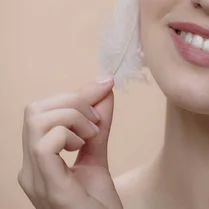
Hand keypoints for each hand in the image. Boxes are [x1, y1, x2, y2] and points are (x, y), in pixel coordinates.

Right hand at [18, 78, 122, 208]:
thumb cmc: (99, 207)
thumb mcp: (98, 156)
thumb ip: (98, 127)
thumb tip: (103, 90)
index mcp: (38, 161)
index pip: (40, 112)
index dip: (73, 93)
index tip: (104, 85)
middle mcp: (30, 169)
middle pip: (35, 110)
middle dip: (72, 100)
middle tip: (98, 120)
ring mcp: (36, 179)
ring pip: (38, 121)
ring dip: (73, 116)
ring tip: (93, 135)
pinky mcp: (50, 187)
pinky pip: (44, 144)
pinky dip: (69, 133)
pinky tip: (84, 146)